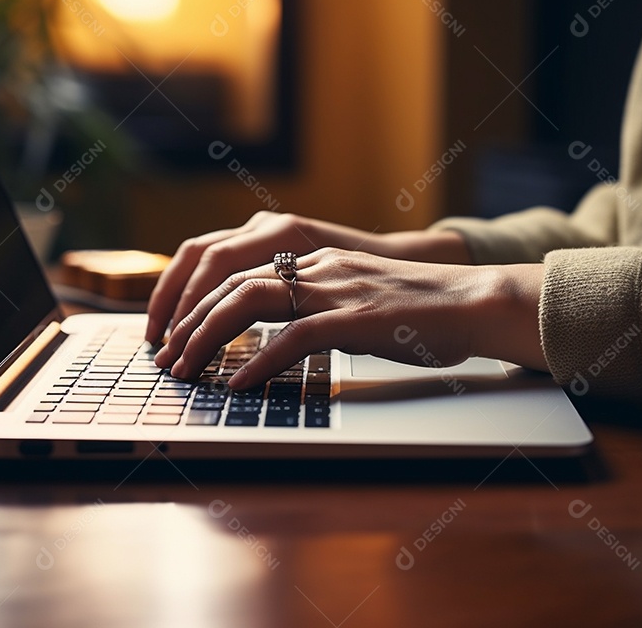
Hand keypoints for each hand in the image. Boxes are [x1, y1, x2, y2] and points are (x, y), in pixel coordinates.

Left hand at [153, 248, 546, 388]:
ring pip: (248, 300)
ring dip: (206, 337)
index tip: (174, 332)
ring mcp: (336, 289)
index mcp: (315, 259)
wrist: (476, 301)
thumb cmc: (424, 310)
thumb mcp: (359, 298)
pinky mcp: (357, 318)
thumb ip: (321, 306)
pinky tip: (238, 383)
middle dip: (187, 320)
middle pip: (229, 280)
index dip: (195, 298)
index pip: (236, 267)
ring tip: (185, 370)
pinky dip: (259, 361)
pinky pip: (294, 338)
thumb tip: (284, 337)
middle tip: (165, 357)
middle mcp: (317, 266)